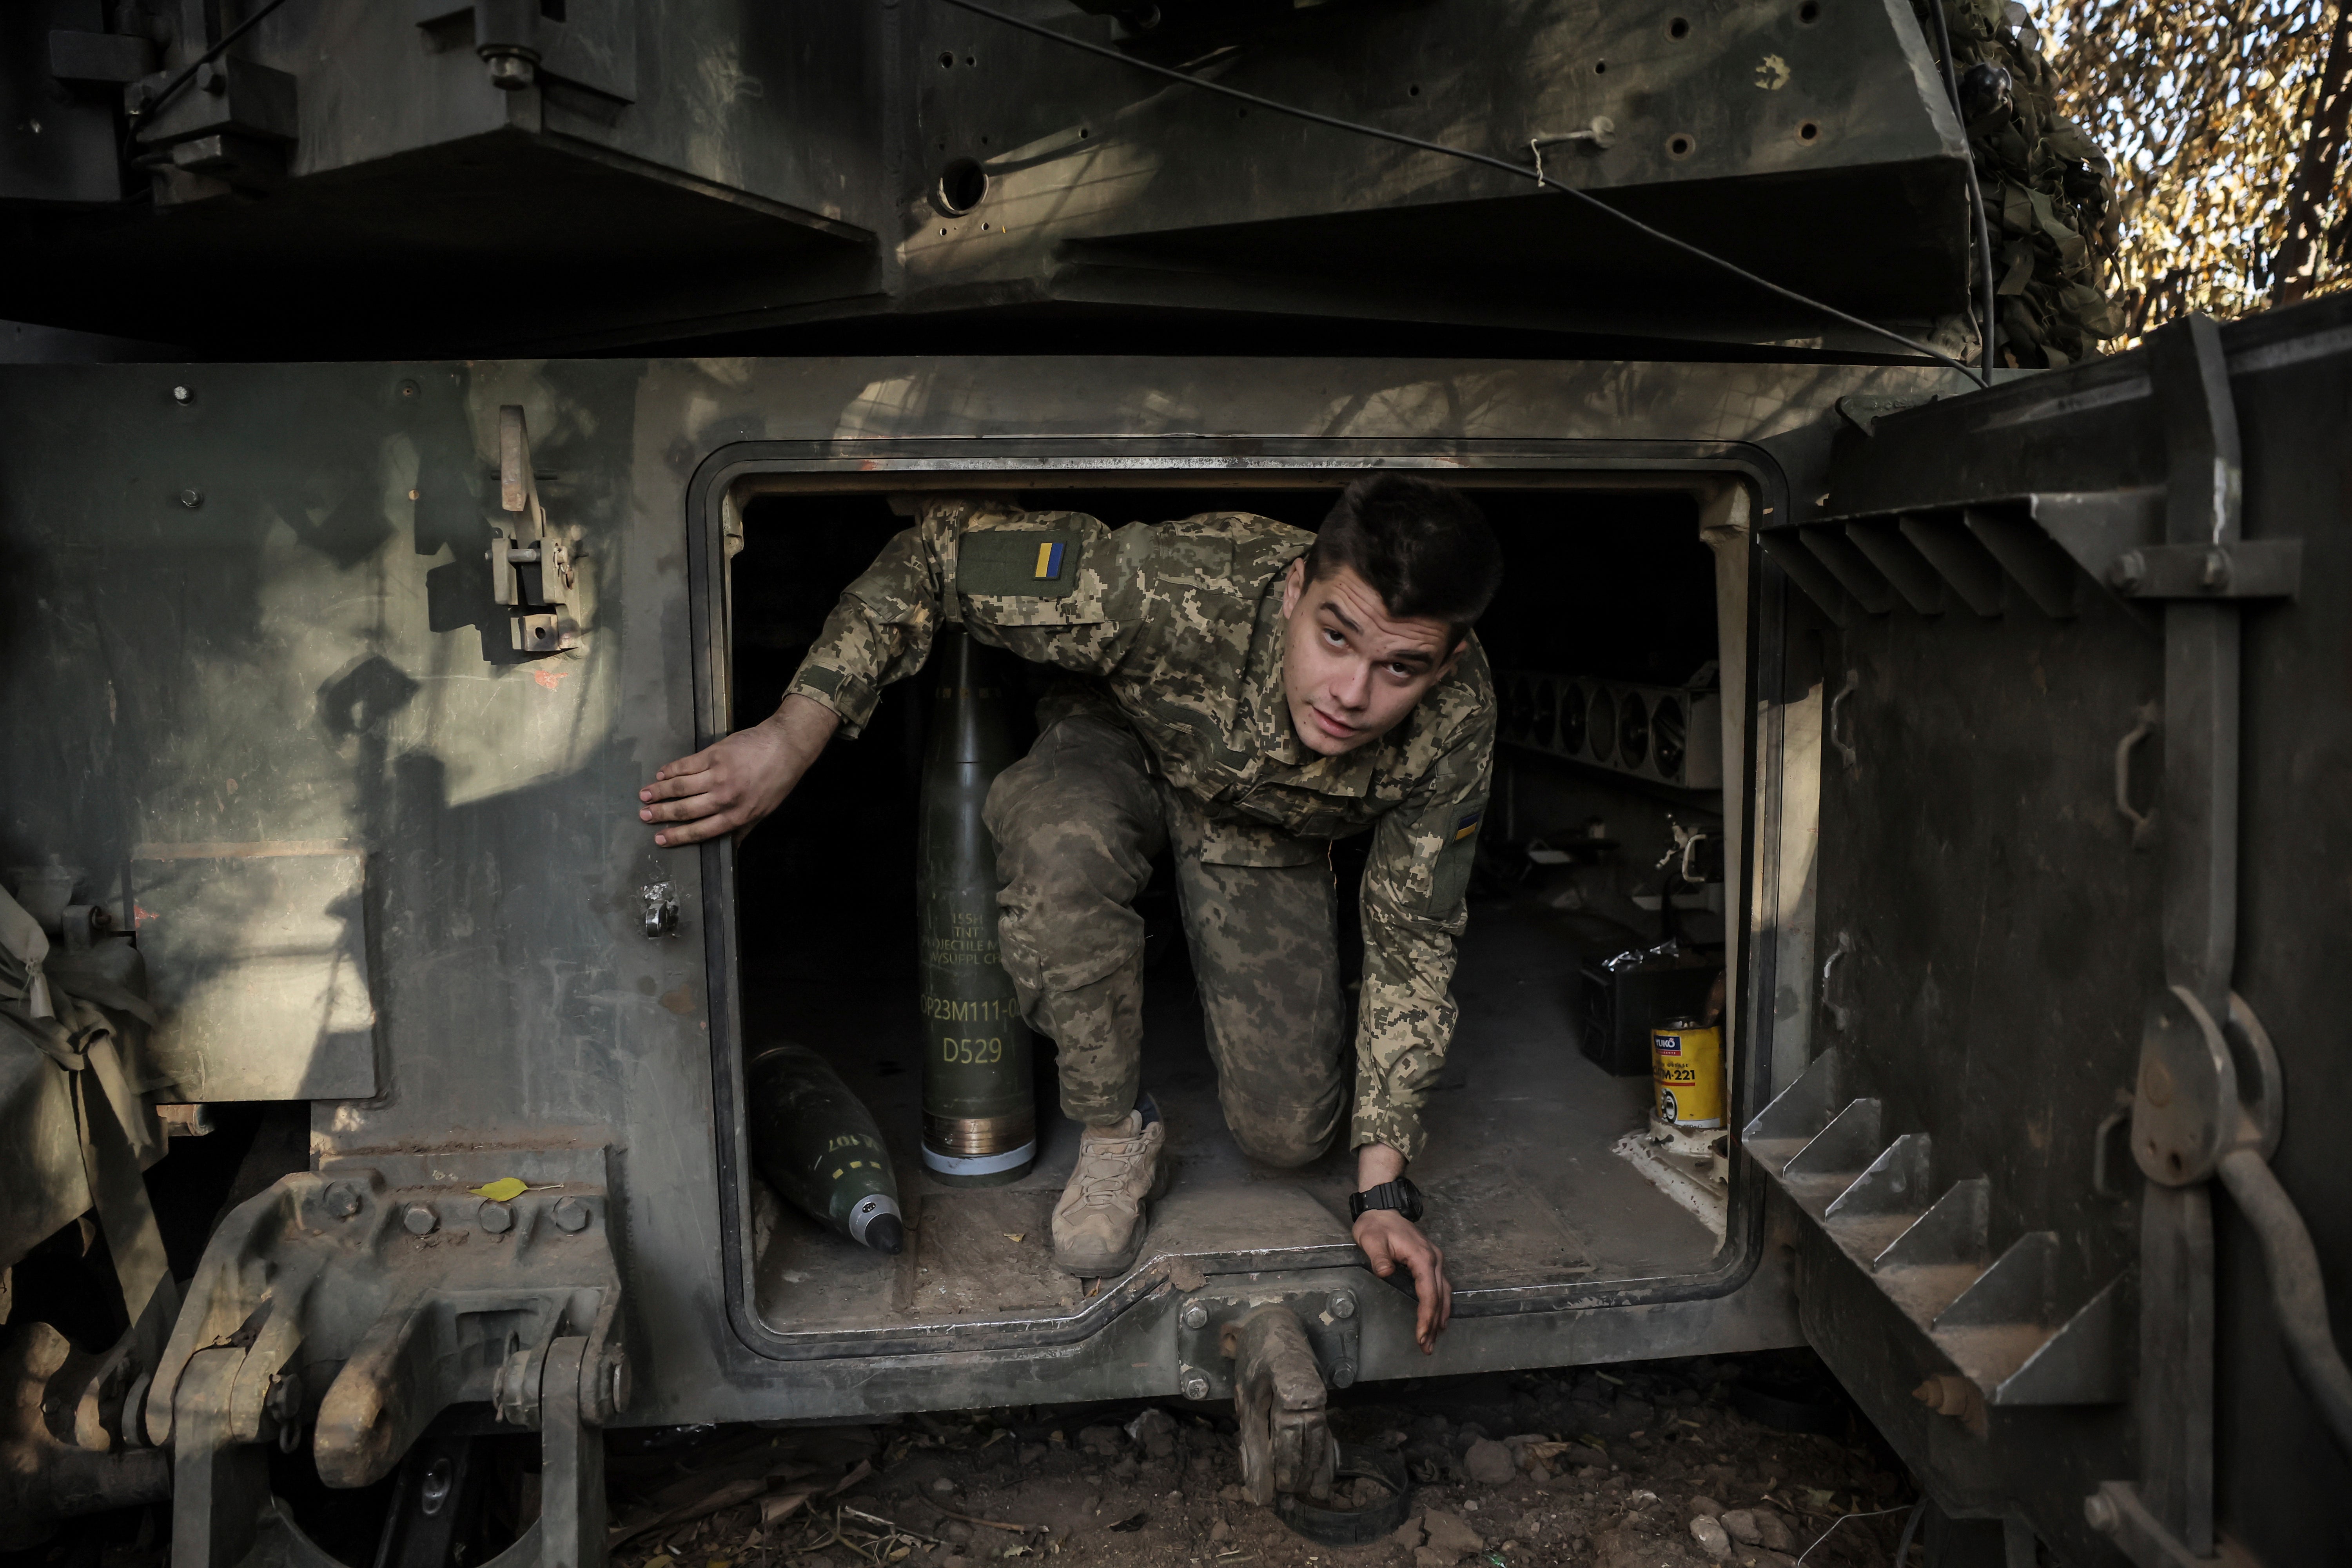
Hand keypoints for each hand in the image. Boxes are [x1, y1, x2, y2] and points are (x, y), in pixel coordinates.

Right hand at [639, 694, 838, 846]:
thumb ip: (743, 829)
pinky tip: (661, 774)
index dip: (677, 836)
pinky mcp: (714, 755)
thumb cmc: (777, 781)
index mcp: (736, 815)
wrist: (785, 747)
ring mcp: (718, 775)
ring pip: (680, 787)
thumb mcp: (764, 812)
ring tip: (644, 796)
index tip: (659, 839)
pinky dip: (670, 770)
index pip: (700, 831)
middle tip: (644, 816)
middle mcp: (725, 798)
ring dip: (659, 791)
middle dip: (661, 814)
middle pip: (685, 809)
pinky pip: (686, 765)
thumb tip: (730, 849)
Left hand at [1352, 1141, 1449, 1352]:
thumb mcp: (1372, 1239)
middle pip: (1438, 1297)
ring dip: (1439, 1316)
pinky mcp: (1430, 1261)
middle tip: (1426, 1346)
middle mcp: (1433, 1260)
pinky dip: (1440, 1304)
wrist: (1382, 1208)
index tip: (1421, 1335)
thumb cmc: (1376, 1225)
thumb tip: (1385, 1272)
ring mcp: (1434, 1260)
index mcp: (1421, 1257)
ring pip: (1444, 1293)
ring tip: (1434, 1338)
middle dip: (1433, 1323)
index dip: (1426, 1316)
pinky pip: (1440, 1286)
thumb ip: (1379, 1257)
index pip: (1428, 1293)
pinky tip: (1438, 1317)